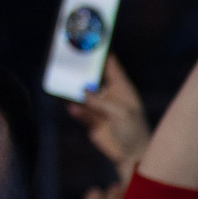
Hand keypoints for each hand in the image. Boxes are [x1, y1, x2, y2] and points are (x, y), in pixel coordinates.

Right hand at [64, 54, 150, 178]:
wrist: (132, 155)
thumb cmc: (133, 130)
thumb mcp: (121, 113)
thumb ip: (101, 102)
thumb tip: (84, 93)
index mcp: (123, 89)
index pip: (112, 67)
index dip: (102, 55)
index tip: (91, 43)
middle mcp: (111, 96)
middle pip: (94, 79)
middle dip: (83, 72)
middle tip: (70, 62)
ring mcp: (101, 109)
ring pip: (84, 96)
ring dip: (75, 91)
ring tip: (64, 84)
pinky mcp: (93, 122)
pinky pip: (81, 112)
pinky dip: (76, 110)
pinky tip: (71, 108)